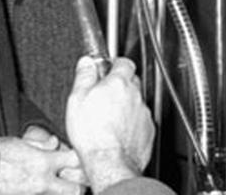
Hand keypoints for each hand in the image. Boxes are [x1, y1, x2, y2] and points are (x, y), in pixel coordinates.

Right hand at [0, 135, 83, 194]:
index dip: (80, 159)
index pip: (75, 160)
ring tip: (58, 184)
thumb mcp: (19, 143)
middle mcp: (42, 183)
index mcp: (43, 162)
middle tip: (75, 178)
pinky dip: (46, 194)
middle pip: (75, 190)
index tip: (79, 157)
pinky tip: (42, 189)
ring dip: (62, 192)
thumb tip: (54, 143)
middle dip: (78, 185)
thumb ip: (41, 145)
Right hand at [65, 56, 155, 193]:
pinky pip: (141, 120)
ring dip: (127, 105)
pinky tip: (119, 132)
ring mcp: (143, 113)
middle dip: (121, 85)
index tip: (108, 69)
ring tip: (110, 118)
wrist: (110, 163)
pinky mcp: (148, 130)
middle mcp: (135, 95)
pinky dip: (132, 123)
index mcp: (118, 84)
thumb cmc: (93, 135)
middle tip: (106, 95)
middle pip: (132, 81)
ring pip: (137, 102)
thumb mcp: (77, 100)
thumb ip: (84, 77)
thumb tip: (87, 62)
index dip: (116, 64)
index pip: (124, 62)